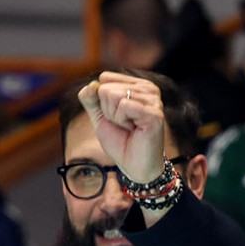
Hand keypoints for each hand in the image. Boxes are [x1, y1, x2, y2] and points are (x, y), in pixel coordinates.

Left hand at [76, 71, 169, 187]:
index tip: (117, 117)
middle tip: (124, 125)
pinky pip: (124, 105)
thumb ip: (91, 99)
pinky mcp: (154, 112)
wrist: (134, 166)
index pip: (104, 79)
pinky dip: (122, 121)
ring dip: (116, 117)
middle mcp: (148, 89)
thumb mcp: (100, 117)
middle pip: (106, 88)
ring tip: (130, 128)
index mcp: (137, 85)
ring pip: (114, 95)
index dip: (103, 102)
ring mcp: (153, 100)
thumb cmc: (121, 142)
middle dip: (108, 110)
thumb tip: (90, 84)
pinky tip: (135, 129)